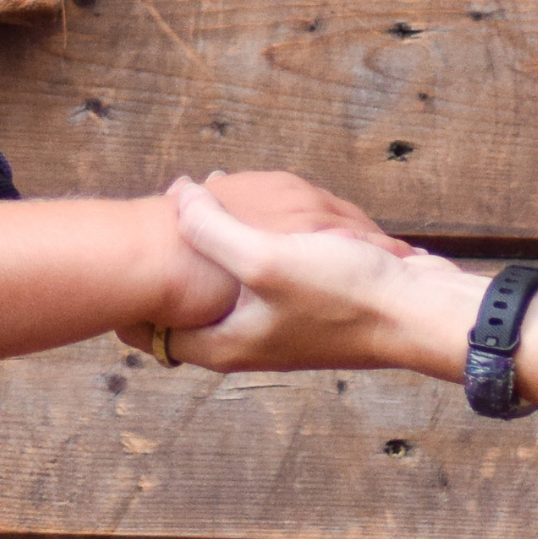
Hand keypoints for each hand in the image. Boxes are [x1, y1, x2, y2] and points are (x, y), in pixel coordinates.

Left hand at [153, 174, 470, 376]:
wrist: (420, 310)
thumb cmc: (345, 293)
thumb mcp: (266, 258)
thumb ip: (211, 228)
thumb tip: (176, 195)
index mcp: (225, 343)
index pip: (152, 334)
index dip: (129, 298)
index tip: (117, 255)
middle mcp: (246, 339)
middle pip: (188, 305)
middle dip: (173, 259)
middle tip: (156, 215)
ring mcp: (278, 322)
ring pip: (228, 282)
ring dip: (218, 243)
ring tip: (202, 200)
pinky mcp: (308, 301)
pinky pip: (266, 270)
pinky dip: (259, 239)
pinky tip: (264, 207)